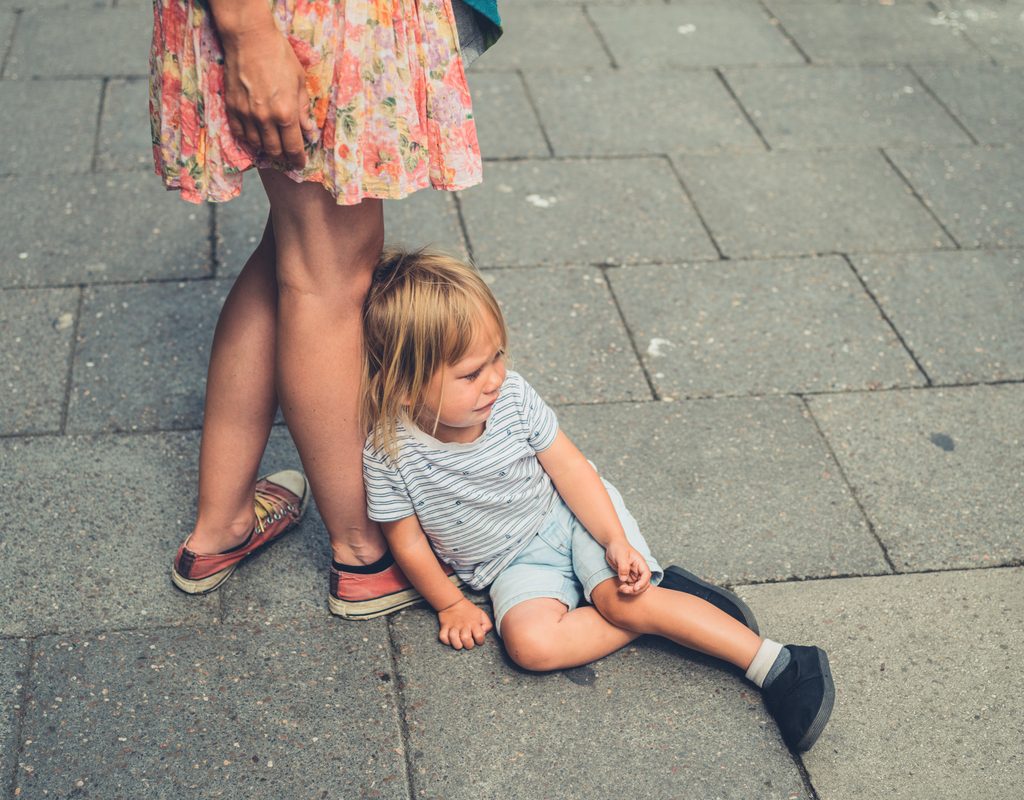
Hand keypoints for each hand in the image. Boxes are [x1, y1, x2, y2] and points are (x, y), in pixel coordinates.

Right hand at [220, 21, 313, 168]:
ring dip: (265, 148)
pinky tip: (255, 136)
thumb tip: (308, 130)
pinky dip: (248, 138)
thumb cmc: (279, 56)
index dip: (298, 159)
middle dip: (283, 156)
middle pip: (274, 150)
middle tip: (287, 155)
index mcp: (286, 113)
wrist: (249, 38)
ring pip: (256, 144)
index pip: (293, 148)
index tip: (300, 164)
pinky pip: (239, 133)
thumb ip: (303, 109)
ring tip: (272, 146)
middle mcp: (265, 118)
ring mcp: (246, 114)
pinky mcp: (231, 107)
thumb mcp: (299, 82)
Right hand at [438, 597, 492, 650]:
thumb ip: (487, 625)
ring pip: (453, 639)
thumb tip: (484, 633)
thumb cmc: (469, 611)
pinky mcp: (444, 627)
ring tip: (459, 642)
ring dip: (457, 644)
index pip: (479, 636)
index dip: (480, 641)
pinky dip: (446, 641)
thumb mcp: (481, 614)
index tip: (477, 640)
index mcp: (474, 623)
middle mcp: (464, 625)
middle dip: (468, 645)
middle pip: (466, 639)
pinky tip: (450, 640)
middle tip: (468, 642)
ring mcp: (453, 626)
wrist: (453, 602)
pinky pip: (443, 637)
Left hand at [605, 541, 650, 594]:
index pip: (646, 575)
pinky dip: (626, 589)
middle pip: (643, 584)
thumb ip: (623, 567)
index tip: (635, 588)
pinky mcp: (627, 577)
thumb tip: (624, 579)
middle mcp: (638, 570)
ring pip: (636, 587)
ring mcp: (633, 574)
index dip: (642, 583)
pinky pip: (629, 586)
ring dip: (630, 591)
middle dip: (635, 589)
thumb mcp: (620, 556)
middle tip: (624, 589)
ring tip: (621, 589)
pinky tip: (620, 588)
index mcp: (640, 563)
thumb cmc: (618, 547)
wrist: (613, 545)